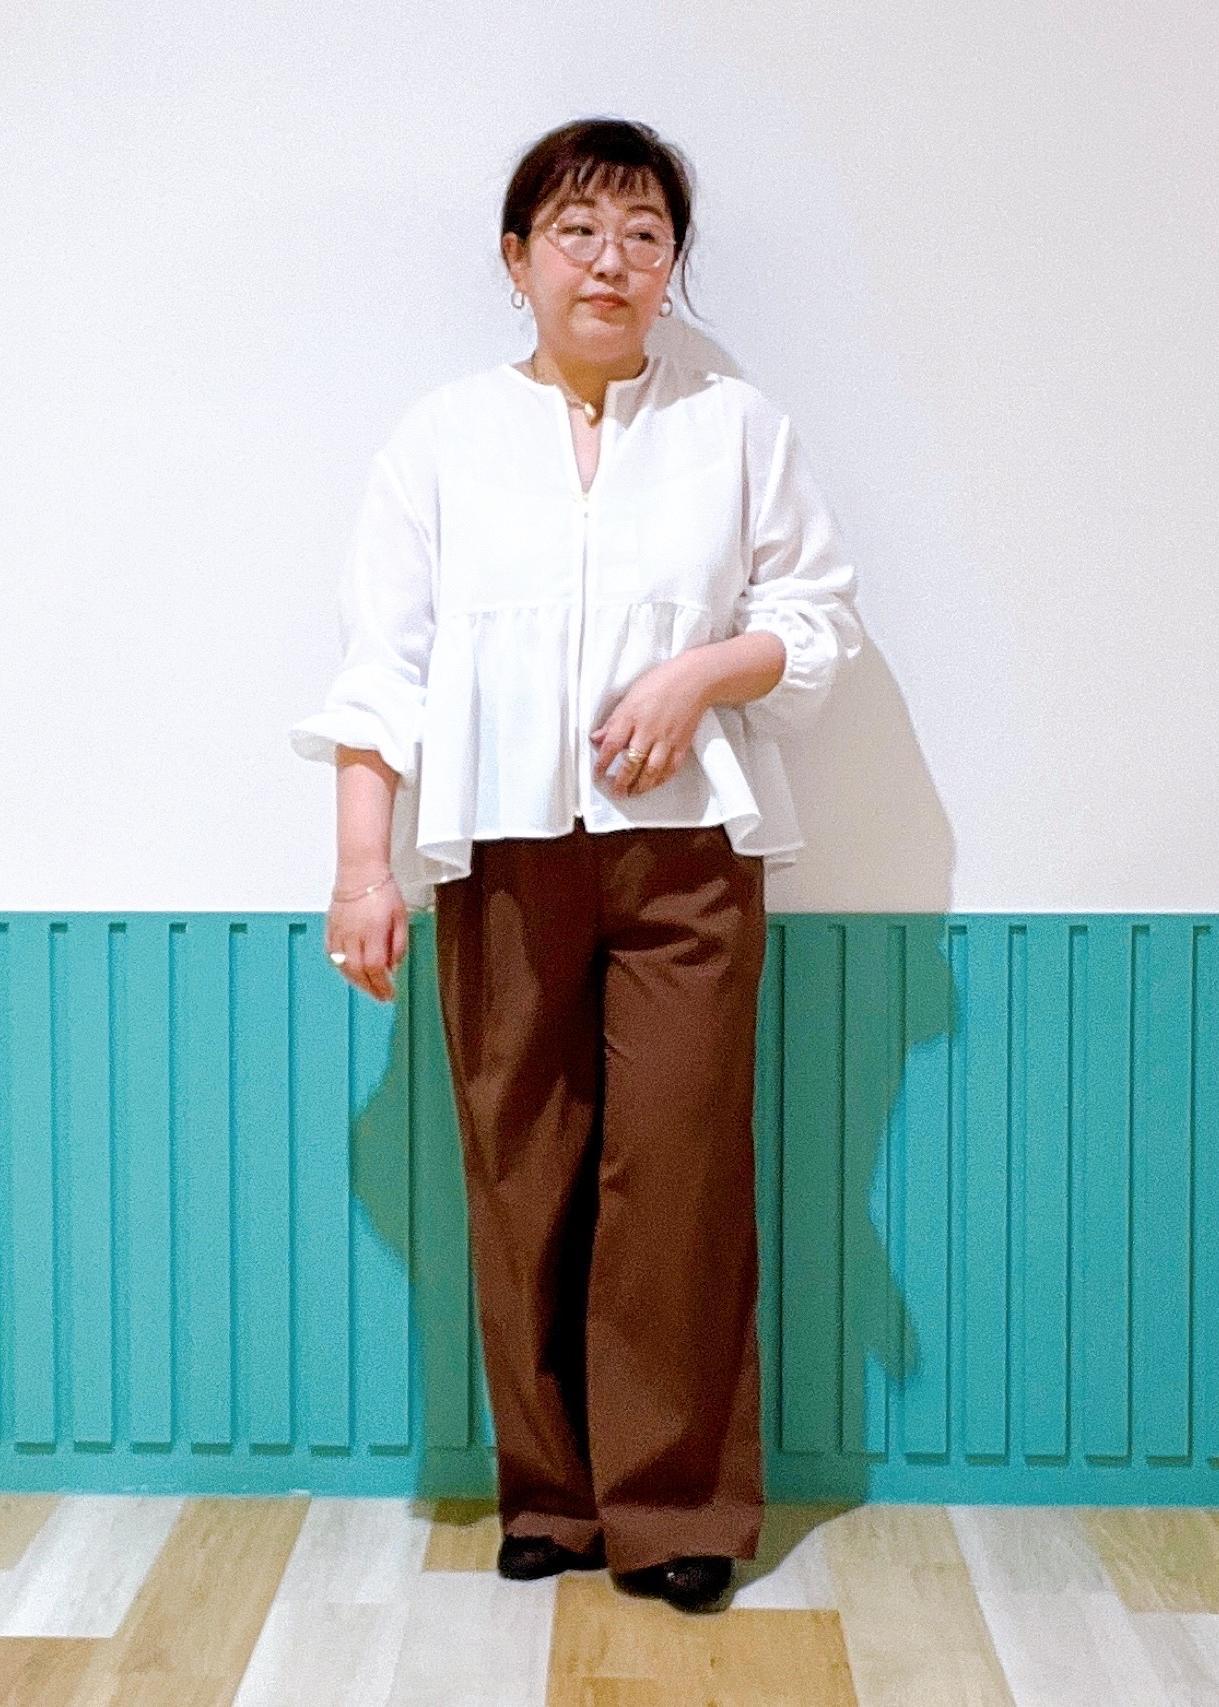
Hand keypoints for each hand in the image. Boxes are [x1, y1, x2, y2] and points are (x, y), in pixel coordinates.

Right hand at [325, 875, 408, 1002]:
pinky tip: (349, 972)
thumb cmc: (382, 890)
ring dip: (356, 982)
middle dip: (370, 989)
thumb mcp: (401, 917)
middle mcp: (353, 935)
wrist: (360, 872)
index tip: (389, 994)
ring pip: (343, 966)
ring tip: (367, 988)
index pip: (375, 968)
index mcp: (373, 932)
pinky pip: (332, 955)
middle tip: (379, 996)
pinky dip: (341, 968)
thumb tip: (393, 966)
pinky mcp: (330, 929)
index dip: (382, 985)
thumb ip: (398, 944)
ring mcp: (339, 933)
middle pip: (358, 971)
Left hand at [590, 655, 709, 796]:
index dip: (602, 763)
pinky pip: (671, 768)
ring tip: (633, 792)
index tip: (598, 774)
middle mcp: (648, 730)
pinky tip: (654, 784)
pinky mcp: (682, 744)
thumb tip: (597, 737)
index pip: (611, 745)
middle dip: (621, 782)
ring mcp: (666, 739)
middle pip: (631, 763)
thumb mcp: (630, 696)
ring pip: (651, 771)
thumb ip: (614, 721)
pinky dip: (661, 780)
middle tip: (616, 791)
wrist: (695, 680)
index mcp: (631, 716)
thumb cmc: (663, 682)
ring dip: (640, 785)